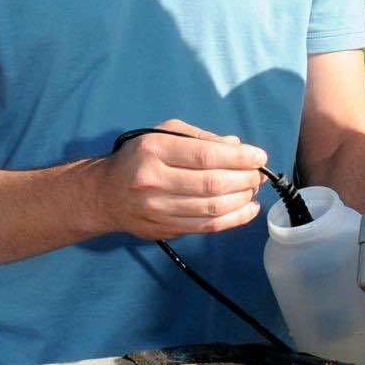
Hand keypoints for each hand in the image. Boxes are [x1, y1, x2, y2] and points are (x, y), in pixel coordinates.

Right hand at [93, 120, 268, 240]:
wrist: (105, 194)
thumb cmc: (139, 157)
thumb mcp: (163, 135)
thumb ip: (200, 138)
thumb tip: (236, 146)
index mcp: (154, 150)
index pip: (205, 155)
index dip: (239, 158)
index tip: (259, 157)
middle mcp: (153, 180)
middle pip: (211, 184)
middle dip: (244, 179)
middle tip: (259, 175)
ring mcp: (157, 209)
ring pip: (212, 209)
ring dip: (242, 200)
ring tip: (253, 190)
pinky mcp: (164, 229)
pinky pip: (206, 227)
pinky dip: (234, 220)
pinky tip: (248, 210)